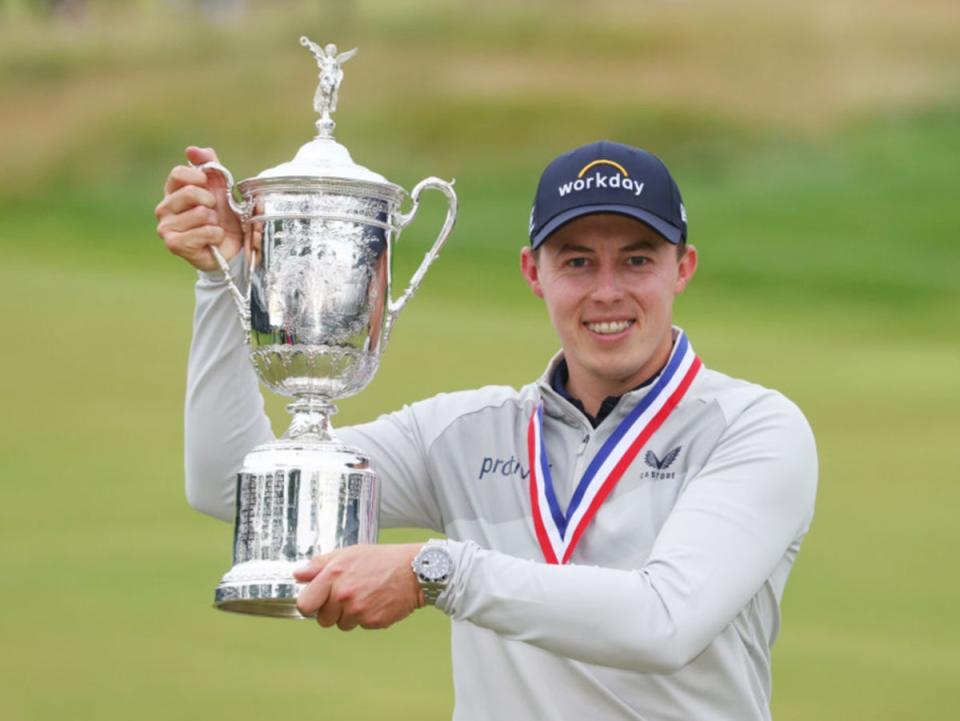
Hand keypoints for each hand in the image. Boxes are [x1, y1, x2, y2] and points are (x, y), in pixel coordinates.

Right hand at [154, 146, 245, 271]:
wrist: (230, 248)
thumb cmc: (222, 217)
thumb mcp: (219, 187)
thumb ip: (209, 165)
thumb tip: (192, 150)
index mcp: (172, 191)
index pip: (178, 173)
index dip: (199, 178)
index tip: (208, 186)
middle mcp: (164, 208)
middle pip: (190, 192)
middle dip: (211, 202)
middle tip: (213, 212)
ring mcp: (165, 227)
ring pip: (201, 214)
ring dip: (215, 221)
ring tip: (212, 227)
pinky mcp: (174, 244)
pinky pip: (205, 232)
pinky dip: (216, 235)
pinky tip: (212, 240)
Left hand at [294, 543, 423, 630]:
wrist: (414, 571)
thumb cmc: (382, 560)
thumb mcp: (349, 553)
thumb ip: (320, 565)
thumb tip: (298, 574)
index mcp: (333, 575)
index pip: (305, 604)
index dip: (310, 604)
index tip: (317, 601)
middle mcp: (343, 594)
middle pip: (323, 619)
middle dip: (332, 611)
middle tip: (347, 596)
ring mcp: (358, 610)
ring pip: (342, 625)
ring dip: (349, 615)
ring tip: (365, 596)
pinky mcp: (372, 622)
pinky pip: (360, 626)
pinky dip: (366, 617)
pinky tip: (376, 602)